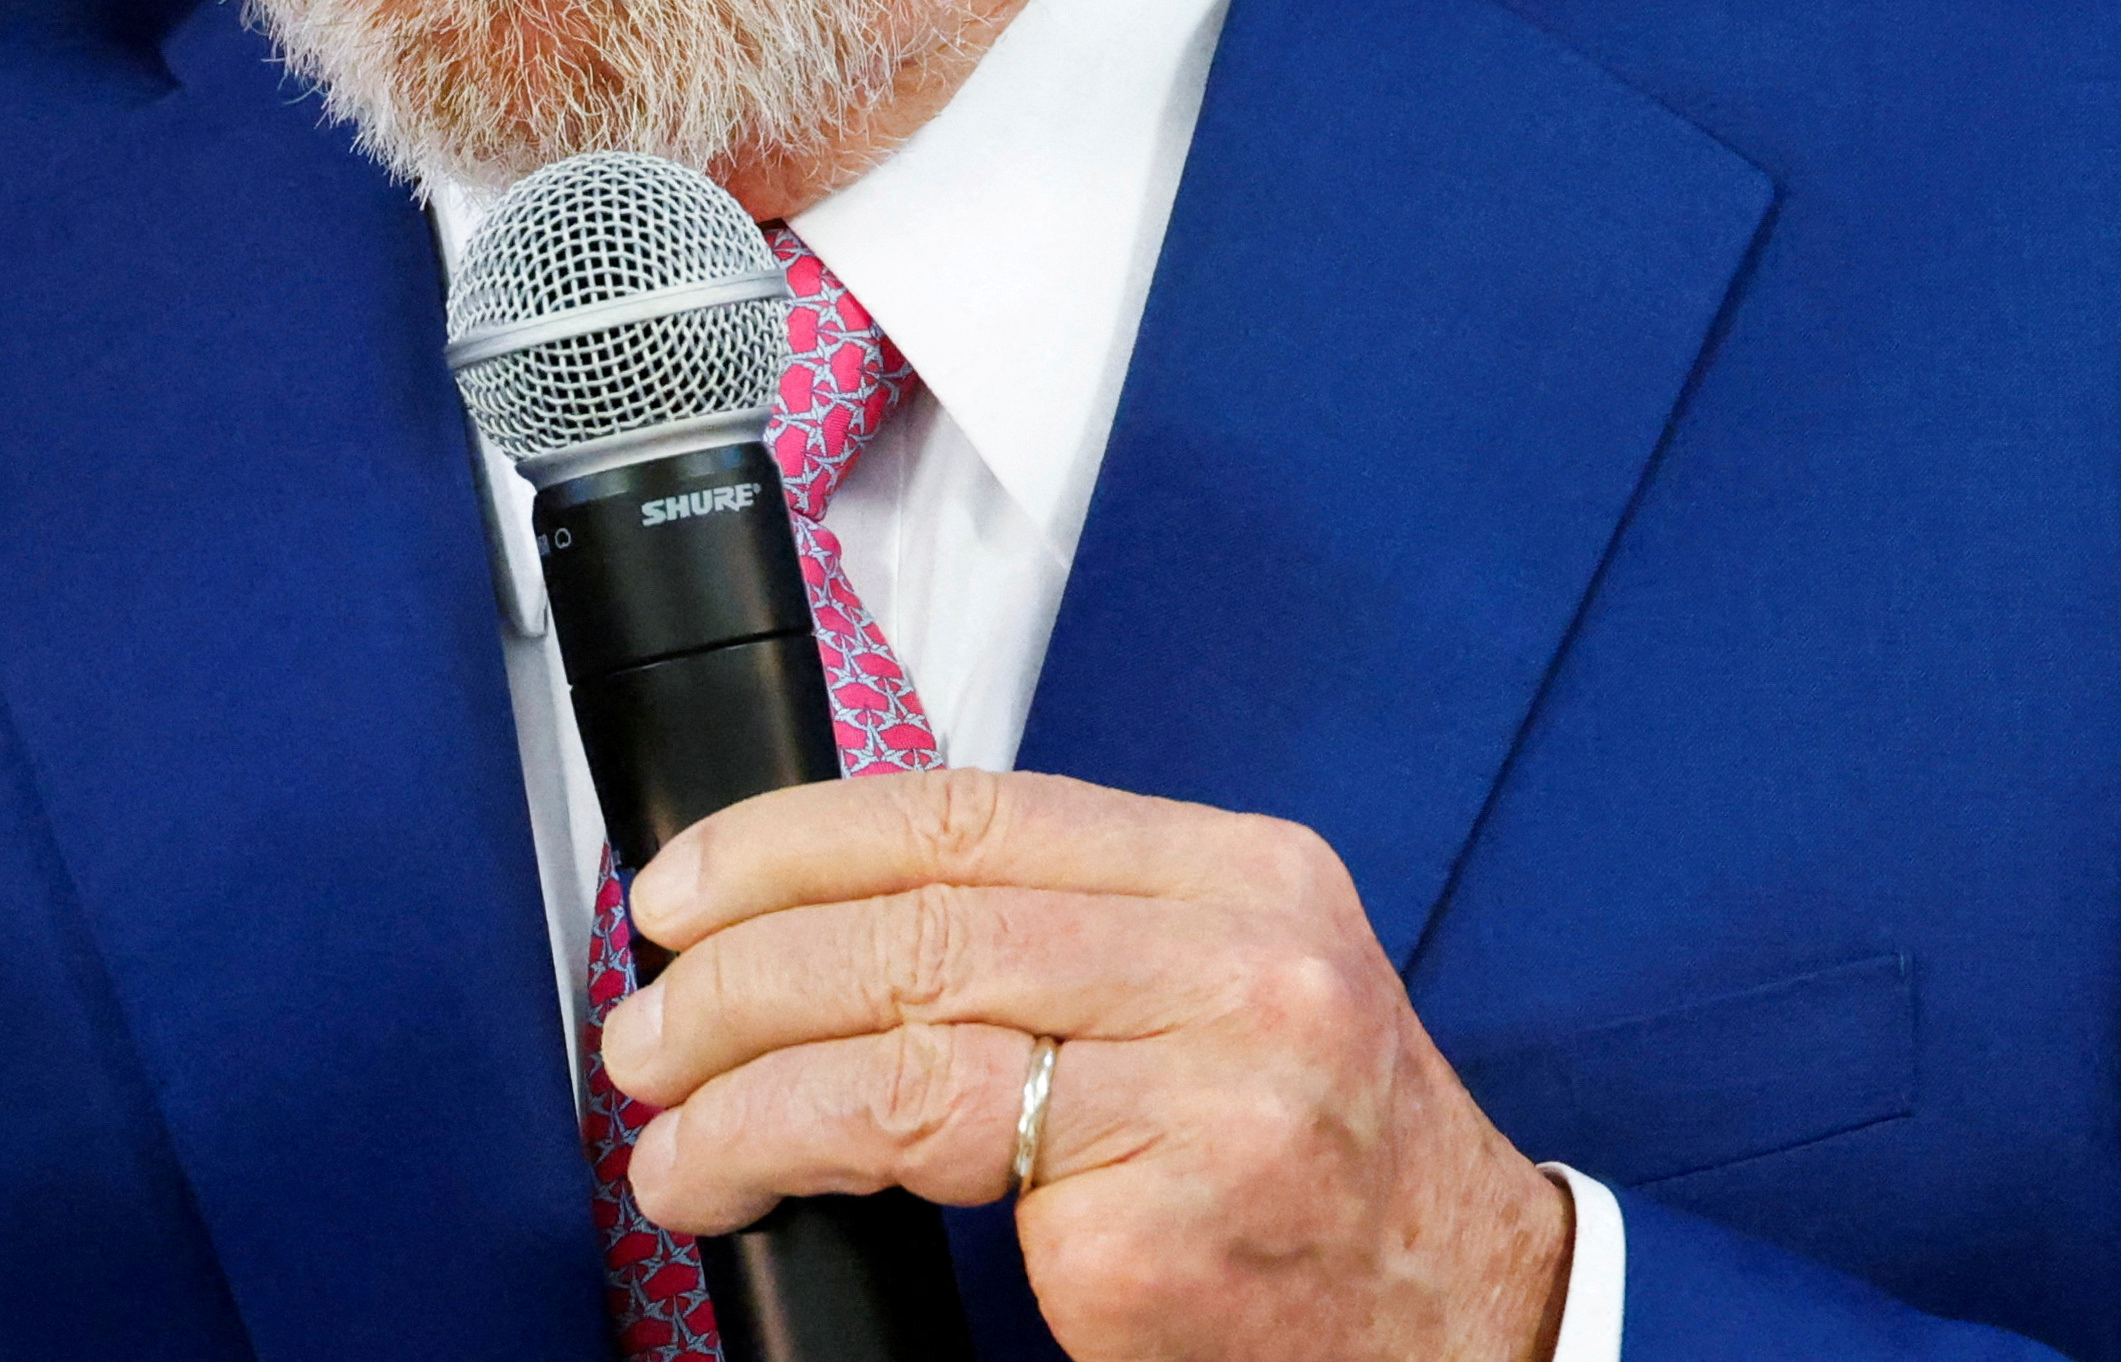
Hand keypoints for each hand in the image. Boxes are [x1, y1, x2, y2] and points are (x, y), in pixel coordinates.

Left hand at [601, 771, 1568, 1361]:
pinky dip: (795, 1175)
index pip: (965, 811)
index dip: (790, 839)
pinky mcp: (1159, 1234)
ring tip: (665, 1123)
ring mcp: (1207, 1101)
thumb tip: (820, 908)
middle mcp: (1240, 968)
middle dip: (734, 972)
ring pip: (898, 1049)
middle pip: (914, 926)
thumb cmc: (1320, 1166)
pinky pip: (937, 1185)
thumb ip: (1067, 927)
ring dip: (736, 1086)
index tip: (682, 883)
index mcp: (1244, 877)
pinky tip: (742, 1194)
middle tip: (645, 1025)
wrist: (1475, 1327)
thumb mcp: (1225, 992)